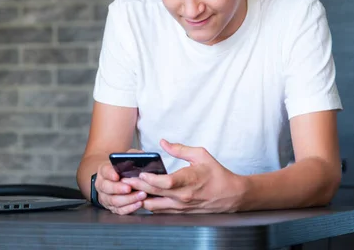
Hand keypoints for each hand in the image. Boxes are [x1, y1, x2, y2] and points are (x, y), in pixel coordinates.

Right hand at [95, 149, 147, 214]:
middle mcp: (102, 185)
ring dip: (128, 199)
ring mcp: (106, 197)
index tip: (117, 175)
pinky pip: (119, 210)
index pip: (105, 171)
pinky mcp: (112, 207)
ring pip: (114, 201)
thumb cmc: (122, 168)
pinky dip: (129, 208)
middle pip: (107, 188)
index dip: (110, 174)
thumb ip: (132, 155)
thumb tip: (142, 155)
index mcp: (104, 171)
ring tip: (140, 196)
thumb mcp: (125, 158)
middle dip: (119, 189)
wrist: (114, 179)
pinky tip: (138, 204)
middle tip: (129, 188)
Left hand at [121, 139, 244, 213]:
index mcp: (189, 180)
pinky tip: (141, 196)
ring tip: (128, 188)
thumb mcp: (201, 155)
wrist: (230, 195)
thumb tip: (163, 142)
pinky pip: (159, 210)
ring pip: (154, 205)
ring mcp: (181, 206)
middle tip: (123, 179)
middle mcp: (183, 196)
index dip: (151, 179)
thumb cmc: (216, 174)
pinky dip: (148, 203)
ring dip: (140, 197)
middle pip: (155, 194)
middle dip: (137, 186)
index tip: (140, 173)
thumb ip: (180, 149)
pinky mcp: (180, 212)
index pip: (166, 182)